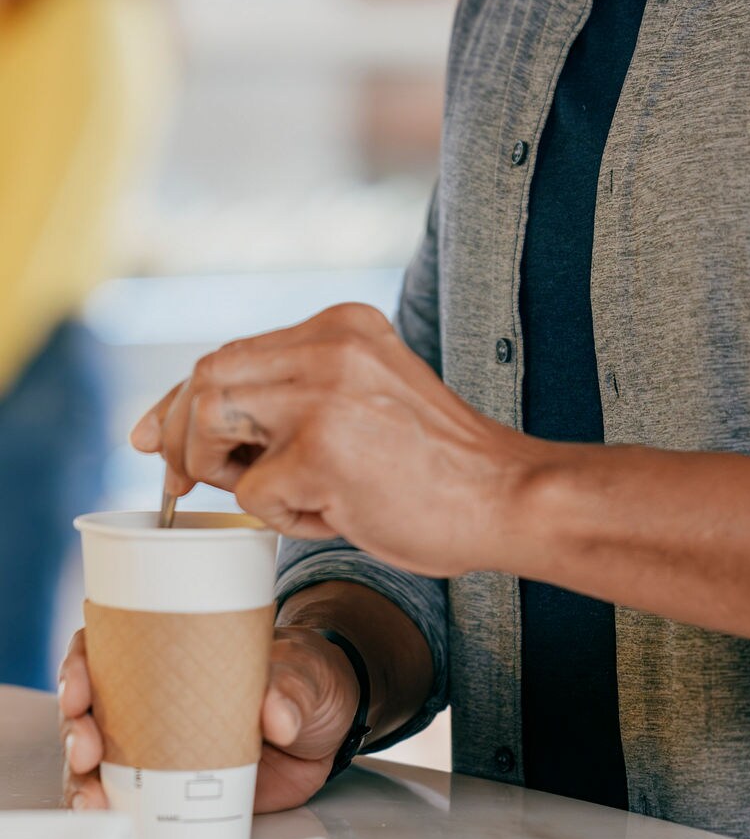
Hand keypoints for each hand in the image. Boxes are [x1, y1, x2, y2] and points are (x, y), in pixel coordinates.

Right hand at [58, 622, 359, 814]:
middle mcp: (155, 697)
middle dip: (76, 733)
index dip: (79, 666)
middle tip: (87, 754)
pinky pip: (134, 802)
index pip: (108, 647)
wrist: (331, 724)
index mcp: (175, 650)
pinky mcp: (176, 788)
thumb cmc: (309, 678)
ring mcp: (161, 745)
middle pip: (92, 710)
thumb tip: (277, 717)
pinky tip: (113, 825)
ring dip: (84, 783)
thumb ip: (292, 691)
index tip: (79, 693)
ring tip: (92, 802)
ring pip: (101, 762)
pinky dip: (117, 815)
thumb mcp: (305, 673)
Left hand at [128, 302, 533, 576]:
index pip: (231, 352)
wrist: (505, 495)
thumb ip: (290, 398)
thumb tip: (171, 430)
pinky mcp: (322, 449)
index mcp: (342, 324)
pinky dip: (281, 515)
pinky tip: (335, 513)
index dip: (180, 399)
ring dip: (222, 470)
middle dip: (180, 435)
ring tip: (282, 494)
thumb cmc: (434, 467)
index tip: (155, 437)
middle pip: (207, 376)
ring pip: (211, 421)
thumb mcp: (364, 398)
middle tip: (184, 483)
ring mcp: (325, 392)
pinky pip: (251, 490)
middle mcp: (330, 343)